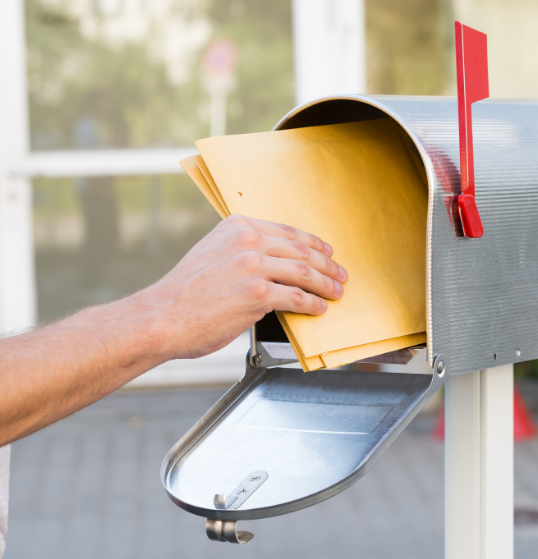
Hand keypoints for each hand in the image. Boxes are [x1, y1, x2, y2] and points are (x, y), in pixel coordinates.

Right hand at [141, 214, 347, 359]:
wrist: (162, 317)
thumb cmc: (184, 293)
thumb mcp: (212, 254)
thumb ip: (241, 251)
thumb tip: (272, 264)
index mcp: (238, 227)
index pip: (287, 232)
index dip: (313, 243)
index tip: (327, 252)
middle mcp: (247, 240)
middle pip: (300, 250)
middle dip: (326, 264)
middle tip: (340, 274)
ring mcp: (253, 266)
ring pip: (303, 272)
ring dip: (325, 284)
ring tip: (336, 292)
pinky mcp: (257, 294)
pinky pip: (296, 297)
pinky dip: (312, 304)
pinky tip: (319, 308)